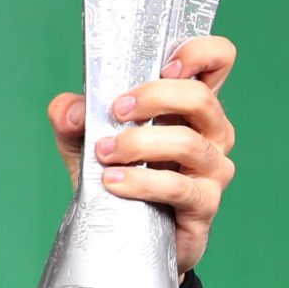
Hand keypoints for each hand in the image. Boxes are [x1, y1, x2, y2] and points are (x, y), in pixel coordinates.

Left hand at [45, 35, 236, 273]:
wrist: (119, 234)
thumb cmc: (112, 174)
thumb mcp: (81, 139)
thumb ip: (70, 116)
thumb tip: (71, 109)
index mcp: (188, 105)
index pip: (218, 59)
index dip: (197, 53)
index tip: (163, 66)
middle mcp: (210, 131)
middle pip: (200, 96)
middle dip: (152, 97)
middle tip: (116, 110)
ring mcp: (212, 168)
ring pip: (188, 142)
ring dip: (139, 143)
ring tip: (104, 154)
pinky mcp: (204, 204)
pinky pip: (178, 187)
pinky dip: (140, 181)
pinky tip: (111, 183)